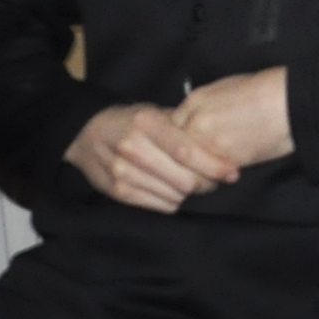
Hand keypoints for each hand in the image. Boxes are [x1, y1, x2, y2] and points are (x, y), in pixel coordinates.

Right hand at [65, 102, 242, 212]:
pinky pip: (163, 206)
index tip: (232, 173)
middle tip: (214, 180)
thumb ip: (184, 127)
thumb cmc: (131, 121)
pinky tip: (173, 189)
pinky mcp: (119, 192)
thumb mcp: (156, 112)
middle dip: (207, 183)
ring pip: (176, 195)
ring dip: (190, 193)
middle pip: (184, 179)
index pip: (186, 151)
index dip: (213, 166)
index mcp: (146, 123)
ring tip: (192, 182)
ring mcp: (123, 172)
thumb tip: (220, 144)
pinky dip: (175, 200)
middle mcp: (133, 148)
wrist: (86, 134)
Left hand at [173, 67, 291, 169]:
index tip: (182, 148)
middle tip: (186, 169)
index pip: (169, 128)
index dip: (175, 141)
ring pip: (188, 166)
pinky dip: (213, 179)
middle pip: (174, 150)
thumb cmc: (263, 91)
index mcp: (194, 101)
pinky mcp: (226, 159)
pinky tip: (222, 176)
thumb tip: (195, 121)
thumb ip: (202, 106)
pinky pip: (210, 175)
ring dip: (195, 174)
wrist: (287, 102)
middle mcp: (196, 121)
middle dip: (179, 161)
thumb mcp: (223, 88)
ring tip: (205, 176)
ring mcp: (209, 142)